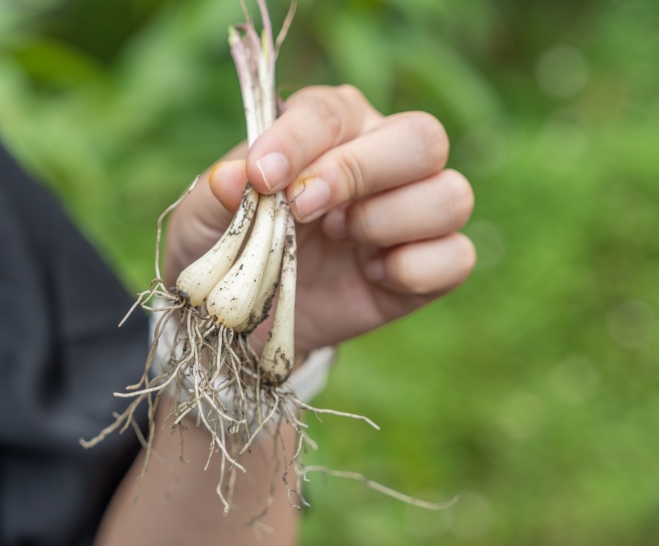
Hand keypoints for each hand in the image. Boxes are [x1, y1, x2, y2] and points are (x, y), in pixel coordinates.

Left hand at [164, 85, 474, 355]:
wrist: (246, 320)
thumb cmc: (228, 248)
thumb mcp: (202, 221)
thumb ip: (217, 193)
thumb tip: (236, 177)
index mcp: (331, 128)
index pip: (332, 111)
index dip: (299, 140)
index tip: (262, 176)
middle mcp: (385, 158)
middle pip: (421, 137)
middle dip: (360, 172)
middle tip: (303, 210)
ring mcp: (415, 213)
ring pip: (450, 195)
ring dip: (388, 221)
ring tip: (339, 240)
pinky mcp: (429, 266)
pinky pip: (457, 257)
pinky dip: (414, 269)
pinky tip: (370, 275)